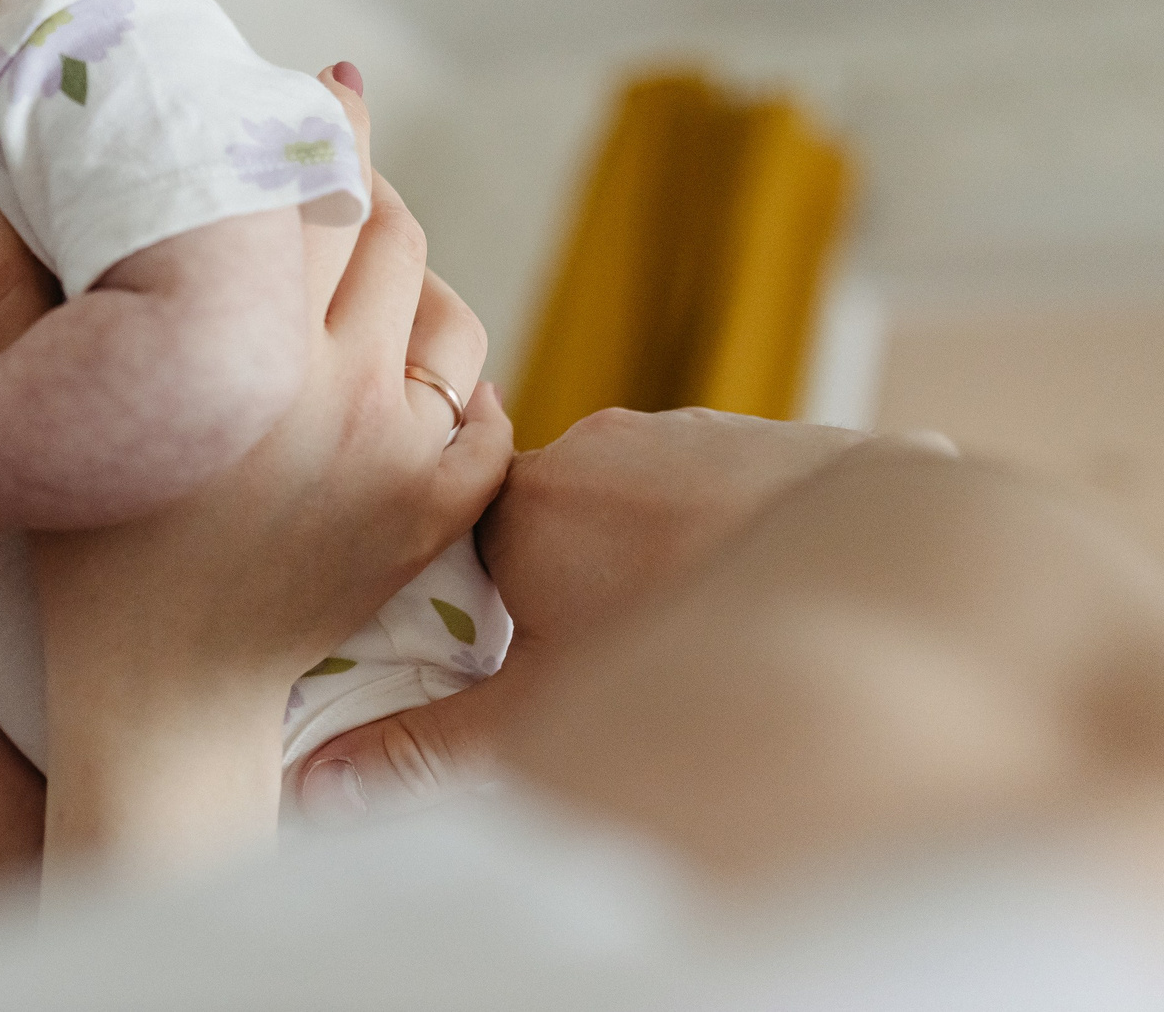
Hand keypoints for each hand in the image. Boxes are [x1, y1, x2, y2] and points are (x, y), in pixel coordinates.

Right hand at [0, 66, 513, 874]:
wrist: (164, 703)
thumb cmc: (88, 566)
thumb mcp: (35, 426)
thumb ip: (8, 299)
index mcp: (243, 353)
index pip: (310, 194)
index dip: (318, 127)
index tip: (318, 89)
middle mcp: (341, 391)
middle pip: (391, 235)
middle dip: (367, 186)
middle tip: (338, 157)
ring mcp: (403, 455)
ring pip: (448, 311)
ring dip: (413, 280)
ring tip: (369, 264)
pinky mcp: (438, 514)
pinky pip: (484, 405)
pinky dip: (456, 375)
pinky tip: (412, 360)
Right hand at [296, 406, 953, 819]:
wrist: (898, 566)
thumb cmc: (710, 638)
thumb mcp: (551, 714)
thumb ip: (429, 743)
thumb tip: (318, 785)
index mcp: (526, 502)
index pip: (459, 545)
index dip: (474, 608)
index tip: (505, 657)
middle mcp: (597, 445)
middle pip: (549, 526)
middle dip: (569, 591)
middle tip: (606, 661)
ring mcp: (688, 432)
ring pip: (640, 508)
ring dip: (654, 560)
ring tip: (700, 631)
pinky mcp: (770, 435)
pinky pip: (723, 493)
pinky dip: (731, 538)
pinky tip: (767, 597)